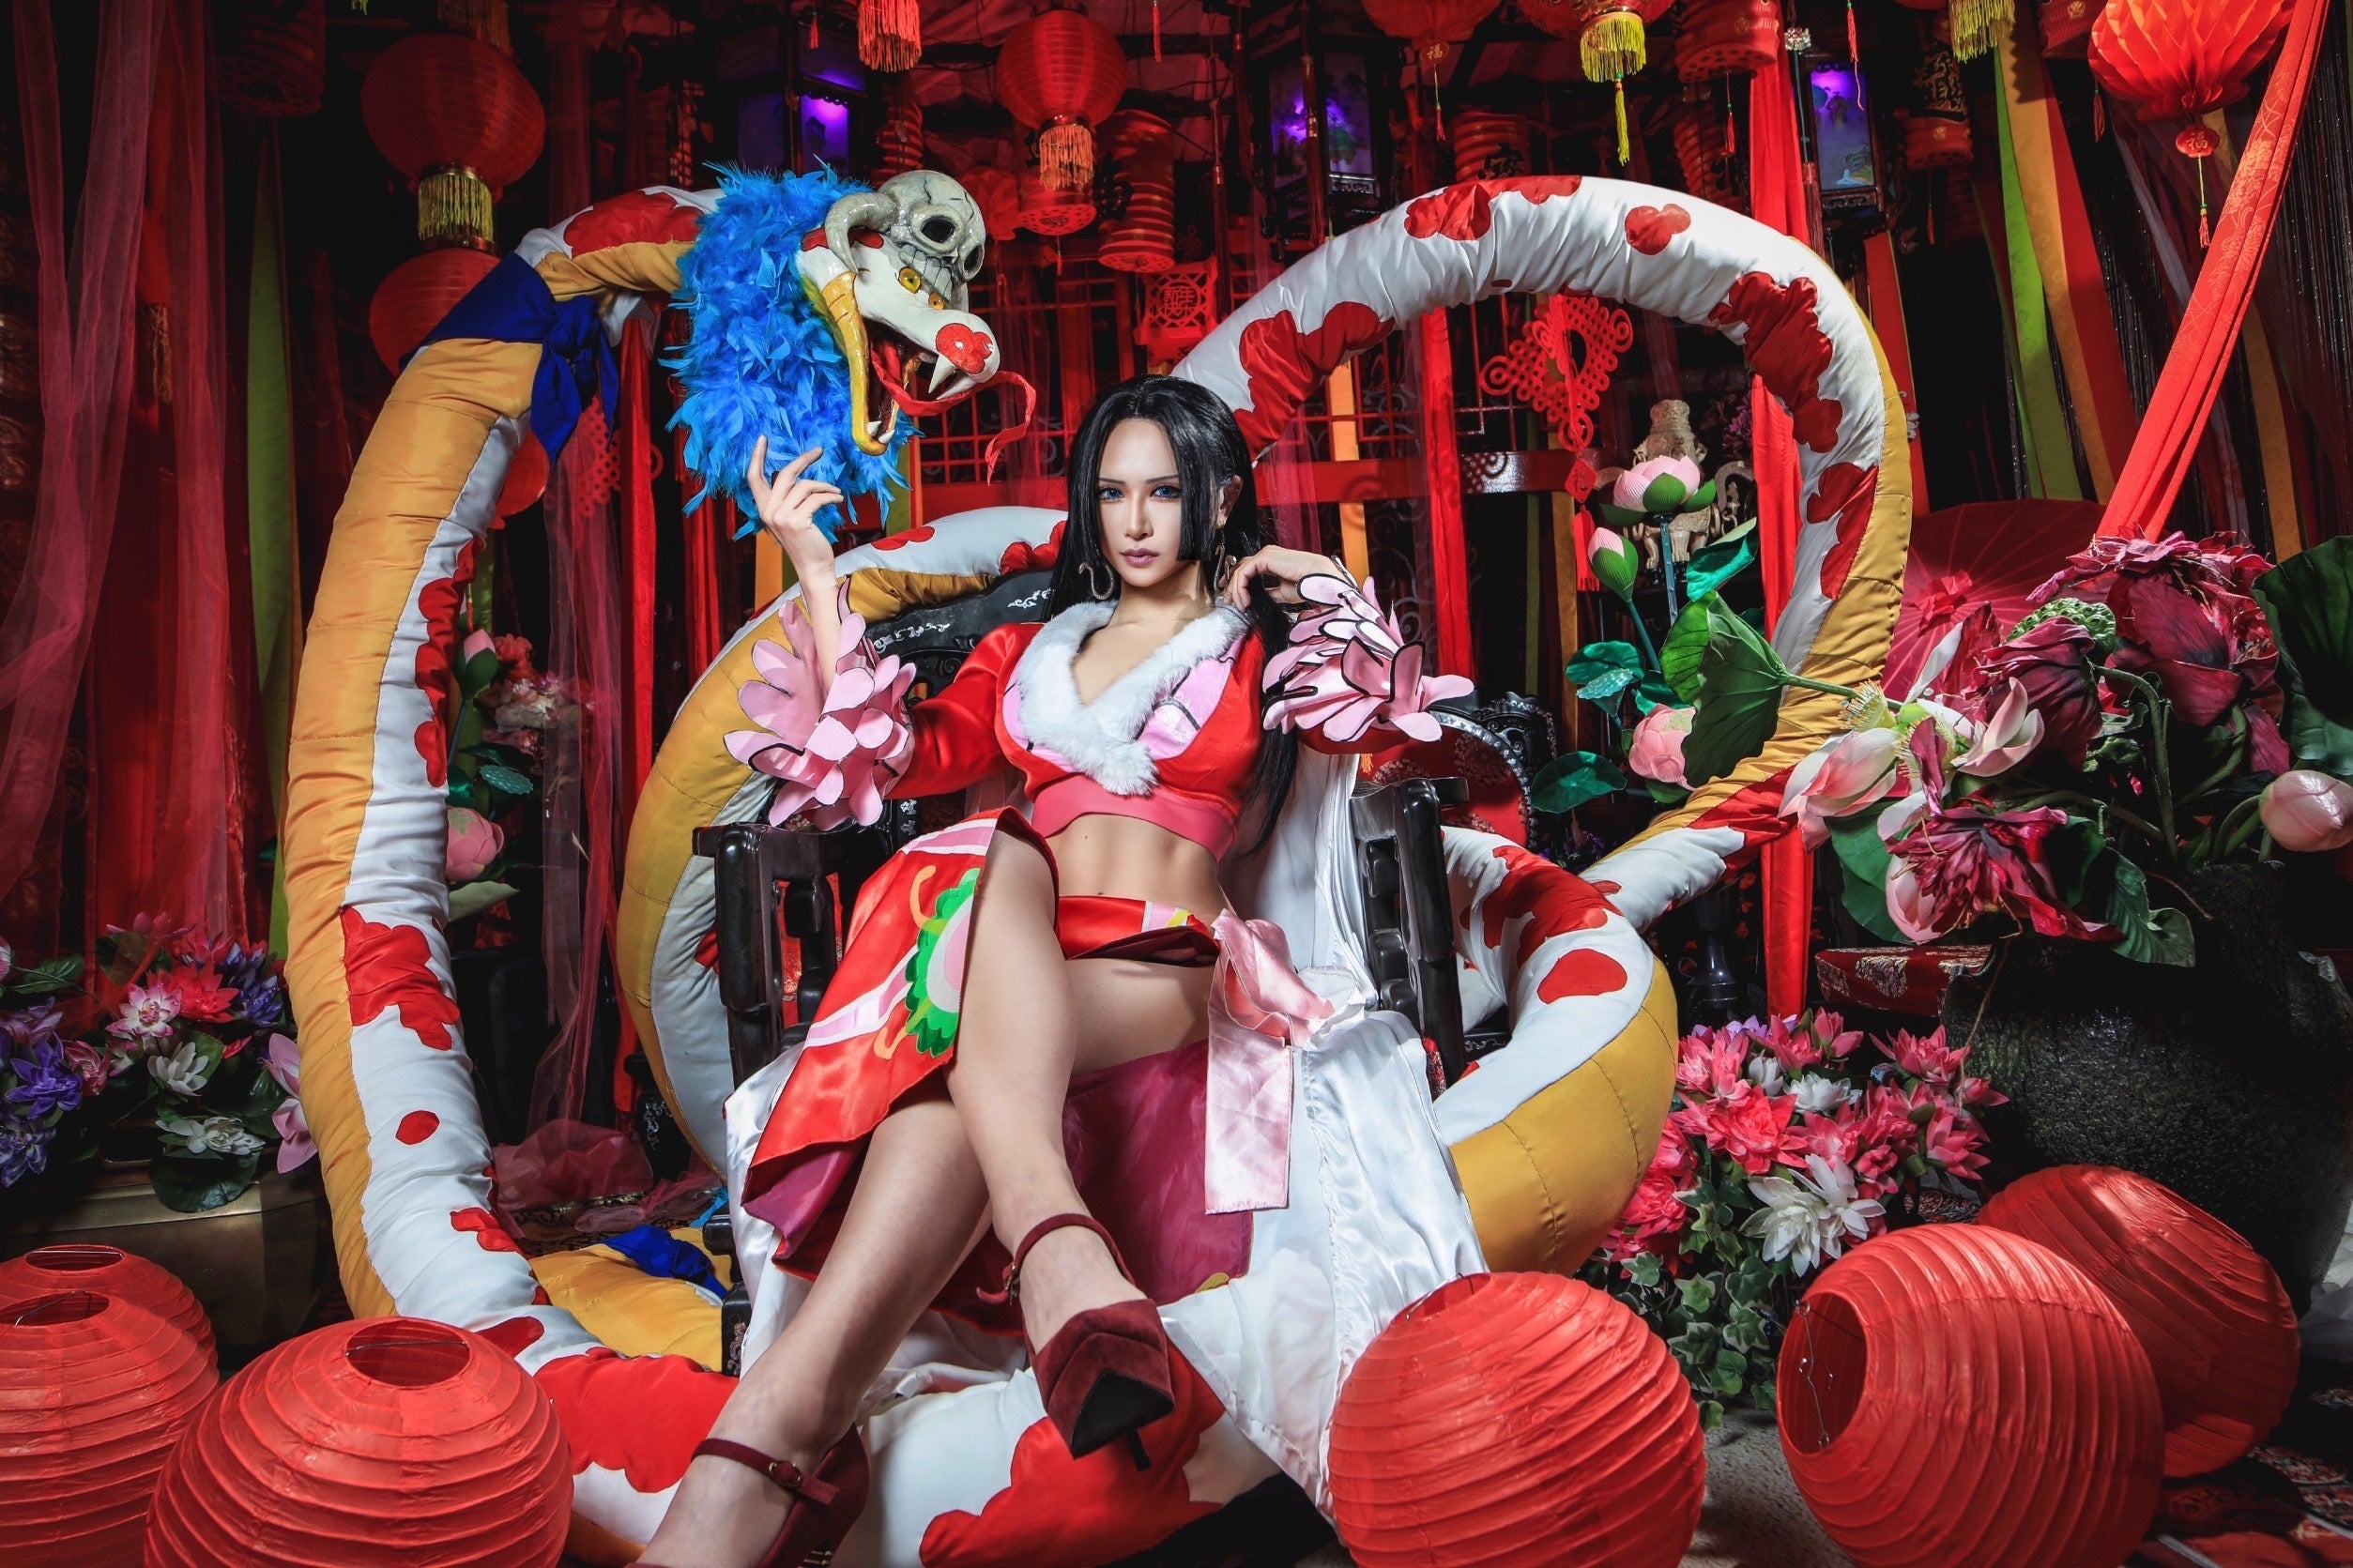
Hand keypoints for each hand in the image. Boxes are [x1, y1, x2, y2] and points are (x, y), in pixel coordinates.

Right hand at [746, 438, 845, 585]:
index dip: (757, 457)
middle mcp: (768, 511)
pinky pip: (816, 497)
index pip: (754, 478)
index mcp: (764, 509)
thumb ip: (788, 499)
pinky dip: (830, 495)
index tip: (763, 439)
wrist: (813, 567)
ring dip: (824, 486)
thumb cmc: (806, 542)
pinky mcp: (797, 521)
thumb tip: (799, 476)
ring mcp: (781, 516)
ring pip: (805, 485)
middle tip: (819, 451)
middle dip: (803, 460)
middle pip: (785, 474)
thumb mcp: (791, 518)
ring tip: (835, 491)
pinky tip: (837, 499)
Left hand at [1220, 544, 1348, 609]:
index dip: (1236, 583)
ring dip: (1236, 591)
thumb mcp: (1283, 593)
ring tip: (1241, 606)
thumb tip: (1256, 599)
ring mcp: (1265, 554)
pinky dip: (1240, 588)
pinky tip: (1245, 600)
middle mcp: (1267, 555)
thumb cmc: (1307, 585)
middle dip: (1231, 587)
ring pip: (1240, 571)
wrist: (1317, 579)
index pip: (1247, 569)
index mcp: (1272, 561)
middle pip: (1240, 569)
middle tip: (1228, 603)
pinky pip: (1244, 572)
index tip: (1232, 599)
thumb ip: (1269, 593)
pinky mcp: (1264, 557)